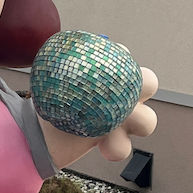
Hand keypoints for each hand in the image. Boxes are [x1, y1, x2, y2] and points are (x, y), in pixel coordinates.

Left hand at [38, 67, 157, 169]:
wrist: (41, 134)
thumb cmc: (49, 99)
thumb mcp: (52, 76)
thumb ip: (62, 62)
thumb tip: (58, 46)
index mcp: (108, 72)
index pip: (124, 56)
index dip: (121, 57)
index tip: (103, 66)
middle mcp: (121, 93)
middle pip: (150, 83)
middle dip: (144, 86)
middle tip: (125, 94)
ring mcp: (122, 119)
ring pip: (148, 120)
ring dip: (137, 121)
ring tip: (112, 125)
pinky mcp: (116, 141)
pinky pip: (126, 147)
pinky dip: (117, 147)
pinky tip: (102, 145)